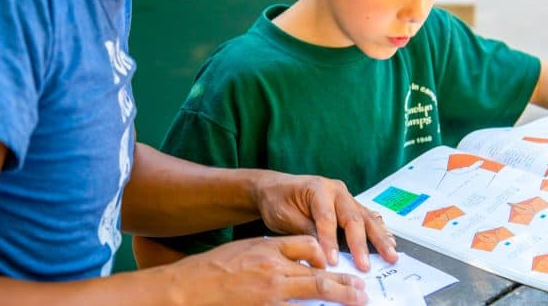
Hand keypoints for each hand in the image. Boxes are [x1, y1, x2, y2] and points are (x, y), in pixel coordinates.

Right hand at [171, 235, 367, 304]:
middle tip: (362, 292)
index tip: (338, 266)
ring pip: (312, 298)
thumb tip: (306, 258)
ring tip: (354, 302)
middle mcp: (273, 273)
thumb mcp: (247, 249)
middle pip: (318, 278)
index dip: (327, 257)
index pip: (310, 248)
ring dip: (336, 301)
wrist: (185, 290)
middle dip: (344, 286)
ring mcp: (269, 297)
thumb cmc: (213, 269)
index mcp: (269, 251)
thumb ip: (276, 251)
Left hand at [252, 171, 397, 270]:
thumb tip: (322, 252)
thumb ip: (306, 230)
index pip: (327, 218)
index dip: (329, 241)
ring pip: (366, 218)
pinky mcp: (350, 206)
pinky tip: (390, 243)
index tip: (332, 262)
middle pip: (352, 218)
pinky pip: (368, 218)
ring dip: (379, 238)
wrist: (275, 188)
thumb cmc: (278, 200)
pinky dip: (379, 231)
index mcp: (319, 188)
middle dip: (360, 244)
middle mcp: (337, 190)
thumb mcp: (285, 216)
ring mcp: (346, 197)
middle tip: (364, 265)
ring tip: (390, 254)